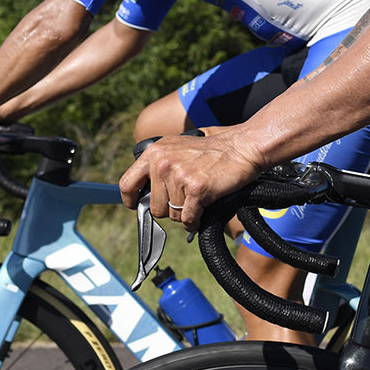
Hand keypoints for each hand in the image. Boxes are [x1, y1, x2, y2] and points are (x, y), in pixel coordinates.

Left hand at [120, 129, 262, 230]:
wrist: (242, 148)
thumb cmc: (213, 152)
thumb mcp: (177, 148)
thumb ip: (158, 165)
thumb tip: (144, 195)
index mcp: (155, 152)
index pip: (127, 184)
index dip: (131, 200)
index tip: (138, 205)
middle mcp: (163, 163)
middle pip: (155, 207)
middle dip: (171, 209)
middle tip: (186, 199)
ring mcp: (179, 176)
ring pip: (173, 215)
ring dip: (187, 213)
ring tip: (199, 198)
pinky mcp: (196, 189)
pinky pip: (189, 219)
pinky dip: (196, 221)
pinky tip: (203, 211)